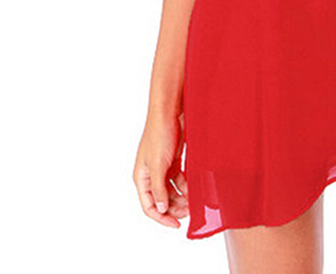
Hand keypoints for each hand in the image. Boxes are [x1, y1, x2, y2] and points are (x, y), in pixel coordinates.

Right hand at [133, 110, 189, 227]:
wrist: (170, 112)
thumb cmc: (159, 134)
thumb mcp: (158, 165)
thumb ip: (159, 188)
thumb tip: (161, 209)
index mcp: (142, 177)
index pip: (149, 206)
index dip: (162, 217)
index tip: (177, 224)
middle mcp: (151, 174)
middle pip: (162, 200)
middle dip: (174, 208)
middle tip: (189, 212)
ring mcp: (162, 167)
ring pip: (172, 190)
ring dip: (182, 197)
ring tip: (194, 201)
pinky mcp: (173, 160)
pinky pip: (179, 178)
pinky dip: (186, 185)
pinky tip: (194, 187)